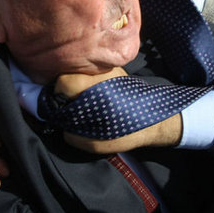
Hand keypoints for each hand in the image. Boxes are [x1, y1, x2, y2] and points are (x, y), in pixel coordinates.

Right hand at [54, 68, 182, 152]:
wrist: (156, 120)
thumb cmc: (128, 132)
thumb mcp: (98, 144)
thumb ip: (75, 136)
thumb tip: (60, 125)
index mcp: (98, 91)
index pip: (64, 81)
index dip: (58, 95)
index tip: (63, 106)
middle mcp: (103, 75)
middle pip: (69, 72)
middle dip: (65, 89)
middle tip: (71, 104)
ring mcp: (109, 68)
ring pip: (79, 69)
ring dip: (76, 83)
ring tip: (83, 99)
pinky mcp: (114, 68)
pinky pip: (90, 70)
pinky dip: (86, 80)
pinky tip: (94, 94)